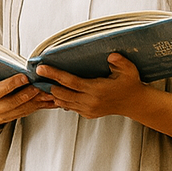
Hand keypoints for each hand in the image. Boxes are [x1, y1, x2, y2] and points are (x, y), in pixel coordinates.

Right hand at [0, 69, 55, 125]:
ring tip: (49, 93)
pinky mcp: (15, 118)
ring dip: (37, 102)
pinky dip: (40, 106)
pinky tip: (50, 100)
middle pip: (13, 103)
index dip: (11, 84)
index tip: (24, 77)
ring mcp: (5, 116)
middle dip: (27, 95)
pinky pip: (29, 112)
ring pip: (23, 109)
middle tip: (39, 87)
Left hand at [37, 53, 171, 141]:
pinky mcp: (88, 114)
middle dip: (48, 84)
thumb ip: (120, 62)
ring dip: (52, 93)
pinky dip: (62, 100)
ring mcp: (88, 110)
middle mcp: (90, 101)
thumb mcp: (129, 70)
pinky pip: (70, 107)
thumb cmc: (131, 84)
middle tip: (37, 75)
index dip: (54, 74)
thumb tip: (111, 55)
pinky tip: (55, 92)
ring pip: (63, 102)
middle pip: (62, 93)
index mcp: (97, 90)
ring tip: (41, 84)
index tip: (41, 68)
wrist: (134, 104)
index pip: (70, 81)